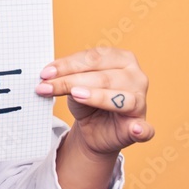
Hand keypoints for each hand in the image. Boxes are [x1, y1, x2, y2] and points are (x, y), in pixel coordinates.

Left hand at [35, 47, 152, 155]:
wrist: (95, 130)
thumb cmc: (87, 101)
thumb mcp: (74, 87)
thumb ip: (67, 79)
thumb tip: (47, 77)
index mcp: (122, 58)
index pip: (94, 58)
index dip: (68, 65)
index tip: (44, 73)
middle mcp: (136, 76)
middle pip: (103, 77)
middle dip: (71, 81)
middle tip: (45, 87)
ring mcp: (141, 101)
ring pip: (119, 98)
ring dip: (97, 97)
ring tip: (76, 95)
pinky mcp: (141, 126)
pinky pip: (145, 129)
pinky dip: (141, 130)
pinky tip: (136, 129)